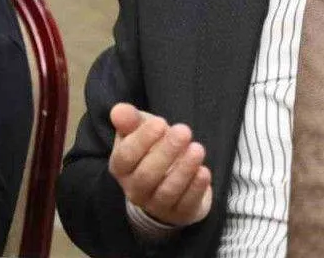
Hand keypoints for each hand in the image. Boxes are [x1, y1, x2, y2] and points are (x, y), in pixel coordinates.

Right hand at [108, 103, 212, 226]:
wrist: (166, 181)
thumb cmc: (150, 149)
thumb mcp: (138, 131)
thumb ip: (129, 120)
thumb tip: (118, 110)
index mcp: (120, 167)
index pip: (126, 156)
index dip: (143, 140)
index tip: (161, 123)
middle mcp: (134, 189)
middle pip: (147, 175)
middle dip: (166, 152)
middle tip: (184, 131)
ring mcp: (156, 204)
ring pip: (167, 191)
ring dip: (184, 170)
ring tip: (197, 149)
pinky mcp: (179, 213)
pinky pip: (186, 203)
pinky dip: (196, 188)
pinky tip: (204, 171)